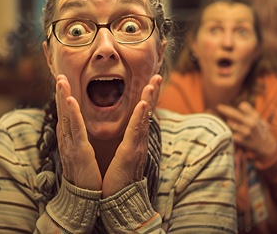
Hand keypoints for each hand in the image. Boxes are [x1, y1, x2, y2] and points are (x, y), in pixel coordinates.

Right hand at [55, 75, 101, 189]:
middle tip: (58, 75)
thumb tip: (73, 128)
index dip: (62, 98)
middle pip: (62, 112)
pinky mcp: (79, 151)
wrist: (83, 199)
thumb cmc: (85, 177)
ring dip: (63, 97)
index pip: (65, 115)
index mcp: (69, 140)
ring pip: (66, 116)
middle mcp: (67, 140)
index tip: (62, 82)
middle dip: (59, 93)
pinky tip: (70, 100)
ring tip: (61, 81)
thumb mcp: (80, 154)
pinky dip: (72, 113)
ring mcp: (71, 145)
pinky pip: (75, 129)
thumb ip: (76, 140)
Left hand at [102, 74, 162, 197]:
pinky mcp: (131, 152)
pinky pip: (135, 131)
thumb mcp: (124, 156)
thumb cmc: (119, 179)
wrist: (120, 200)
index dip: (148, 98)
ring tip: (153, 83)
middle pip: (148, 112)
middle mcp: (139, 141)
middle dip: (153, 94)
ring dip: (149, 99)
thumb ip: (128, 143)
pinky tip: (143, 104)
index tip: (151, 82)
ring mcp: (137, 146)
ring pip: (144, 118)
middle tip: (157, 75)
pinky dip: (139, 117)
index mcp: (135, 140)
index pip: (142, 115)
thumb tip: (130, 133)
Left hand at [217, 101, 276, 161]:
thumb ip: (251, 112)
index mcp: (256, 117)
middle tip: (218, 106)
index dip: (239, 106)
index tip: (236, 107)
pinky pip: (231, 132)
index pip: (243, 105)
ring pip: (230, 123)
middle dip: (224, 109)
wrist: (266, 146)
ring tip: (236, 126)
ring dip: (230, 123)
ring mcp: (245, 132)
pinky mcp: (241, 140)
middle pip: (234, 113)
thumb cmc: (261, 131)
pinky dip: (232, 132)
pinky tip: (237, 134)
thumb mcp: (260, 119)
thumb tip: (240, 105)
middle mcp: (251, 123)